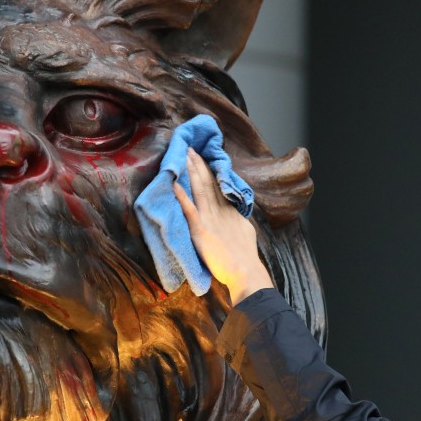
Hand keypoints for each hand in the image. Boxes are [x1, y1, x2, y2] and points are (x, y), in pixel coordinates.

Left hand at [173, 148, 273, 304]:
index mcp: (229, 211)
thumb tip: (234, 212)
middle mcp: (219, 210)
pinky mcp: (200, 229)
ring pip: (199, 190)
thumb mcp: (246, 230)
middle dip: (199, 164)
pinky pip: (189, 209)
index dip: (209, 171)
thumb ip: (237, 219)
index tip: (202, 159)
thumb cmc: (245, 257)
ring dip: (191, 172)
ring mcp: (209, 218)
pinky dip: (181, 196)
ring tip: (185, 156)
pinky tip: (174, 184)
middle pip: (208, 182)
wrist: (245, 271)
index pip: (217, 186)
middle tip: (191, 149)